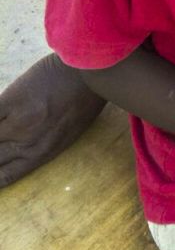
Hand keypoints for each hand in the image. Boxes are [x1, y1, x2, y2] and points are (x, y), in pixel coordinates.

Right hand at [0, 54, 104, 186]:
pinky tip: (1, 110)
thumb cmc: (85, 100)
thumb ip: (43, 144)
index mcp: (42, 154)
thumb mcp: (67, 133)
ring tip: (4, 126)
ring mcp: (17, 122)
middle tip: (2, 140)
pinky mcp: (12, 99)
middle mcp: (26, 144)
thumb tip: (21, 149)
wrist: (91, 72)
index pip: (5, 177)